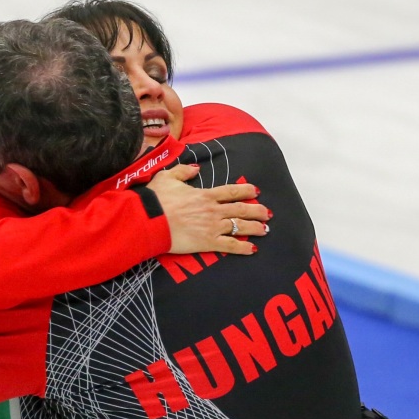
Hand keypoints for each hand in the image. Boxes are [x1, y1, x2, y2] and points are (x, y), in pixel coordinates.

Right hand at [147, 164, 269, 254]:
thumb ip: (183, 171)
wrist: (150, 220)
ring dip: (255, 228)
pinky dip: (243, 248)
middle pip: (241, 209)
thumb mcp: (167, 177)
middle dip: (257, 211)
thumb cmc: (156, 199)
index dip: (246, 191)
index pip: (232, 191)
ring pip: (240, 226)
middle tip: (267, 213)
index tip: (256, 192)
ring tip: (265, 230)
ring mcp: (212, 227)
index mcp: (205, 194)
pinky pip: (230, 245)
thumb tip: (196, 169)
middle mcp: (213, 210)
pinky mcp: (207, 242)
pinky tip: (253, 249)